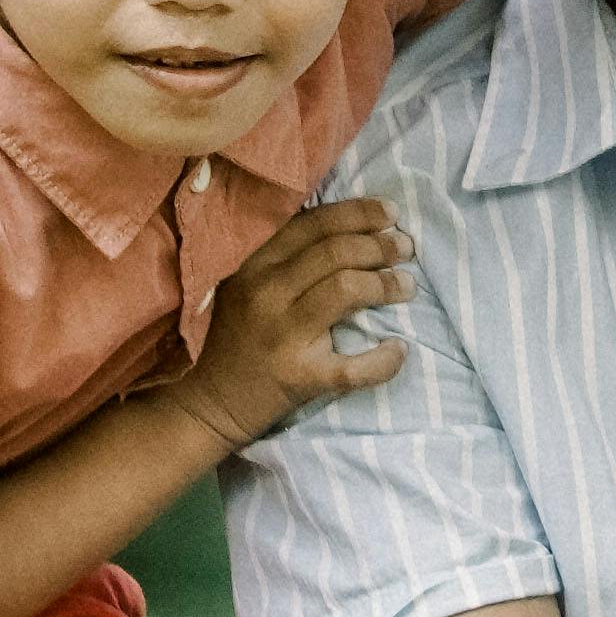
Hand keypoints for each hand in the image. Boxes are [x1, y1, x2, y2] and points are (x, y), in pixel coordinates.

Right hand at [179, 199, 411, 453]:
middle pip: (335, 252)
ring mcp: (282, 336)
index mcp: (254, 265)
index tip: (390, 214)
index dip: (359, 214)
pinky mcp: (299, 377)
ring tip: (407, 285)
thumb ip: (287, 257)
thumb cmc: (238, 337)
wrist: (208, 403)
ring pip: (345, 290)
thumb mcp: (249, 284)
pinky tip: (399, 350)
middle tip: (405, 249)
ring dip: (385, 284)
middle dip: (380, 246)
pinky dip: (383, 359)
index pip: (314, 224)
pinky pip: (353, 366)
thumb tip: (355, 229)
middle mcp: (265, 293)